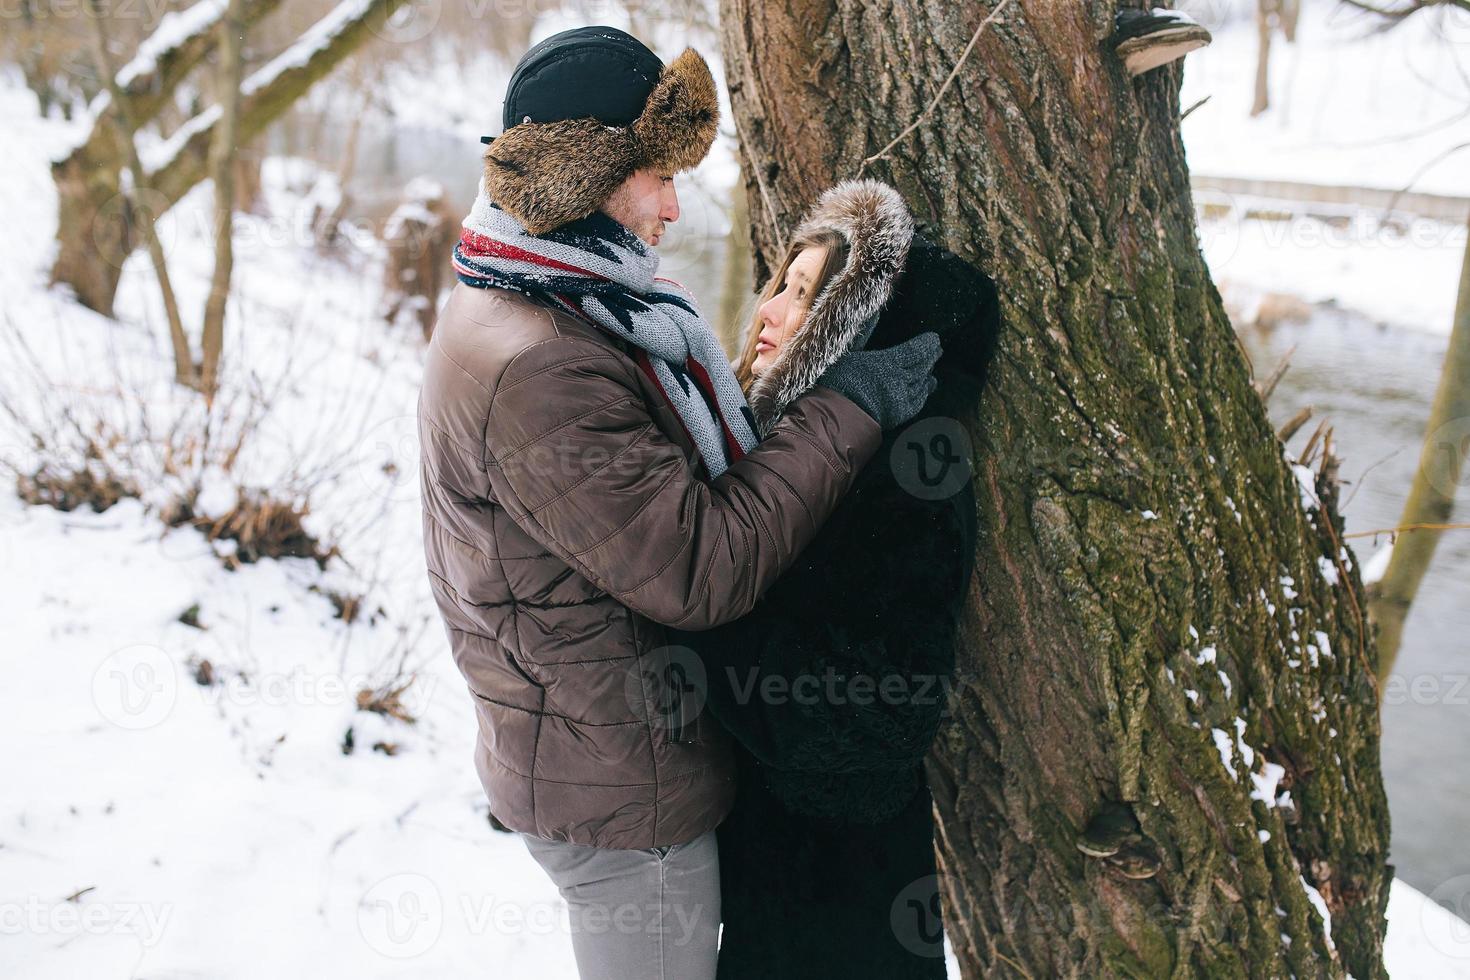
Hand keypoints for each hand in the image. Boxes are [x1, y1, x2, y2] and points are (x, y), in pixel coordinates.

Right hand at [816, 332, 941, 429]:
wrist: (836, 417)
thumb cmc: (836, 382)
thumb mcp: (847, 353)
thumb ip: (863, 333)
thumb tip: (874, 312)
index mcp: (887, 362)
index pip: (915, 350)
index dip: (927, 344)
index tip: (934, 338)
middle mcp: (898, 379)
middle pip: (922, 366)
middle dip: (931, 357)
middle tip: (938, 350)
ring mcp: (900, 398)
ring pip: (921, 383)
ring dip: (928, 374)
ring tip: (931, 368)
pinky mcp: (898, 415)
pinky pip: (918, 402)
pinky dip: (924, 393)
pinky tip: (926, 388)